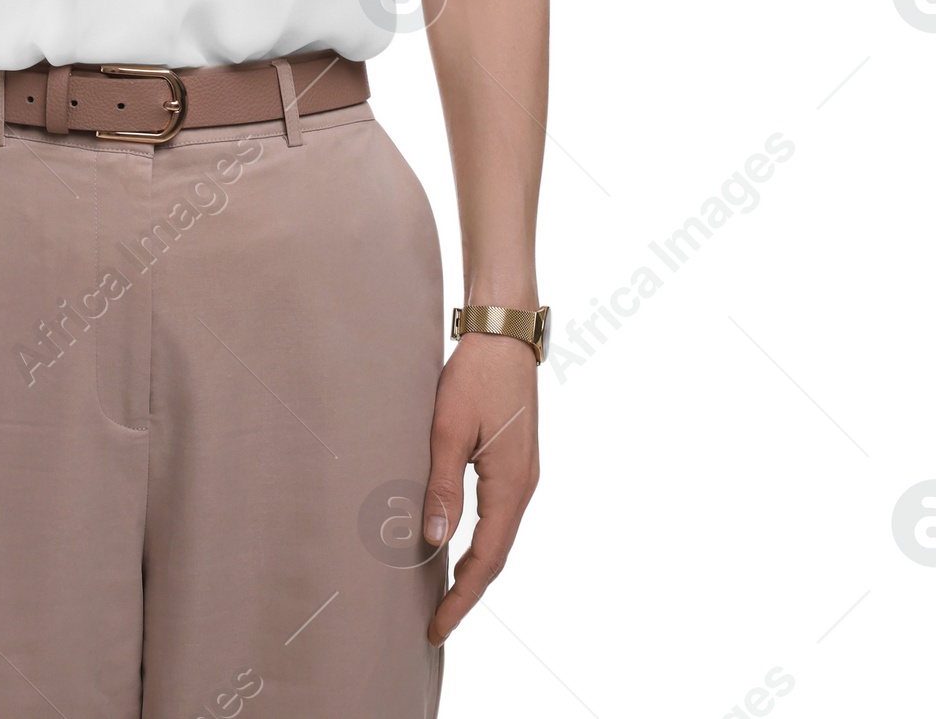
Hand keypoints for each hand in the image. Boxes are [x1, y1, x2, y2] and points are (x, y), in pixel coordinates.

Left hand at [422, 333, 539, 643]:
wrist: (503, 333)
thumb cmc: (475, 374)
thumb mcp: (449, 428)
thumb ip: (443, 485)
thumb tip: (436, 541)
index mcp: (511, 485)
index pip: (486, 559)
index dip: (462, 598)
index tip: (438, 627)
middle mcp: (523, 486)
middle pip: (497, 555)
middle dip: (467, 593)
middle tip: (436, 624)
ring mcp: (523, 475)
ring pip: (499, 536)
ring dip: (474, 569)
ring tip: (443, 595)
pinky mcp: (514, 462)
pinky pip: (499, 515)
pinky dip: (480, 541)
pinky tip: (457, 545)